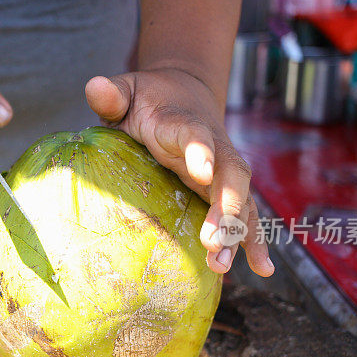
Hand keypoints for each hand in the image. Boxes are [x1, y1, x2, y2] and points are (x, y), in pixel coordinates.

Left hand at [85, 67, 273, 276]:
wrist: (183, 92)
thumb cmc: (149, 98)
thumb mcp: (127, 91)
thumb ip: (112, 93)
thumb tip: (94, 87)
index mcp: (183, 124)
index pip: (194, 135)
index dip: (199, 150)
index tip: (200, 170)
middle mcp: (212, 148)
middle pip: (229, 175)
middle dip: (226, 209)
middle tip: (212, 240)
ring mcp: (222, 170)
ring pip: (240, 201)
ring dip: (236, 233)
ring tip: (221, 265)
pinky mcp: (224, 189)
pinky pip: (245, 215)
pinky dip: (253, 240)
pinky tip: (262, 269)